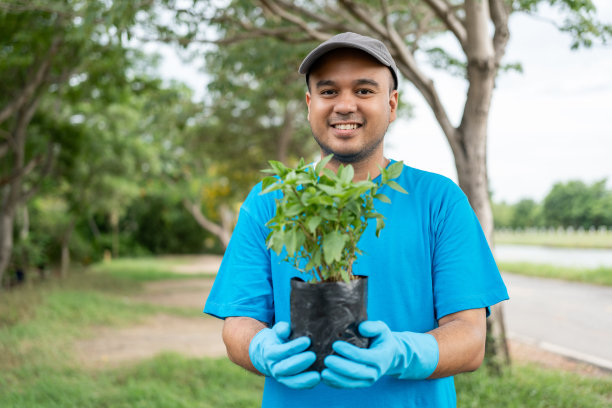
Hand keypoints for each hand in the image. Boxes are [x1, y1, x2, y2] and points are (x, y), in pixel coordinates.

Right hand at [249, 321, 320, 388]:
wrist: (268, 354)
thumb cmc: (278, 339)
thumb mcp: (277, 331)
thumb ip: (282, 329)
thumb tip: (286, 330)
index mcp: (270, 352)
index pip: (281, 351)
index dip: (294, 346)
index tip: (307, 341)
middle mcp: (274, 367)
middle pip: (286, 368)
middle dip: (300, 362)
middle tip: (313, 356)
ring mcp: (281, 377)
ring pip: (291, 381)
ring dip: (305, 379)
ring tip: (318, 375)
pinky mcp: (288, 382)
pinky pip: (298, 386)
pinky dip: (308, 384)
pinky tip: (319, 379)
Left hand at [321, 320, 438, 387]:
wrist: (389, 356)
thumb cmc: (381, 339)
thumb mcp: (382, 329)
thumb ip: (373, 327)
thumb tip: (361, 328)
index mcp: (381, 357)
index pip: (363, 356)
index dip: (349, 352)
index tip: (335, 344)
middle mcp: (375, 372)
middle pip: (356, 372)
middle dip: (340, 367)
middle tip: (326, 360)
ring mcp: (368, 381)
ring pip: (351, 383)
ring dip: (336, 379)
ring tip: (322, 373)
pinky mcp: (360, 384)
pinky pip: (347, 386)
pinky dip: (336, 384)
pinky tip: (325, 379)